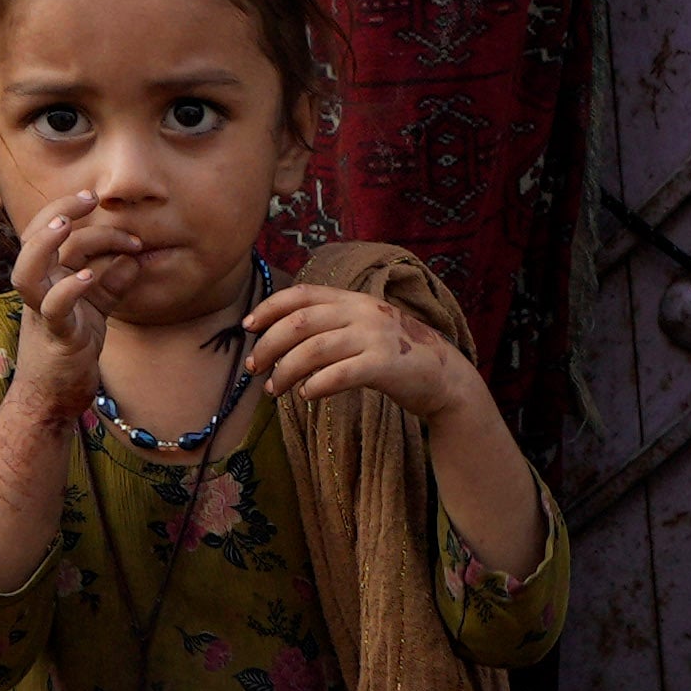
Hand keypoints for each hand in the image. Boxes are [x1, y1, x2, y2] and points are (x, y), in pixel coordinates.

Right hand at [0, 189, 125, 426]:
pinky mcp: (55, 338)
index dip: (64, 208)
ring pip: (27, 272)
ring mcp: (41, 314)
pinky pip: (54, 309)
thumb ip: (113, 284)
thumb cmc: (72, 351)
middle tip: (91, 198)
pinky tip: (92, 276)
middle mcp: (38, 291)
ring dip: (45, 246)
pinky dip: (70, 289)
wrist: (55, 399)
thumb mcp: (96, 311)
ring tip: (67, 226)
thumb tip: (135, 259)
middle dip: (58, 212)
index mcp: (47, 279)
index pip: (45, 232)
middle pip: (33, 240)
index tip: (94, 197)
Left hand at [237, 269, 481, 435]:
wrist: (443, 376)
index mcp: (352, 300)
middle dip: (268, 345)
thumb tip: (279, 341)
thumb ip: (330, 326)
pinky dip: (315, 386)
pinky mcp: (385, 365)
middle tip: (254, 368)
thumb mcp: (363, 329)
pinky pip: (339, 374)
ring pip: (314, 350)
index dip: (269, 308)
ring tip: (275, 389)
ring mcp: (375, 337)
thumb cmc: (393, 357)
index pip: (301, 295)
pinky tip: (307, 395)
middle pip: (300, 323)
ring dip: (286, 371)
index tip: (247, 327)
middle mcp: (362, 312)